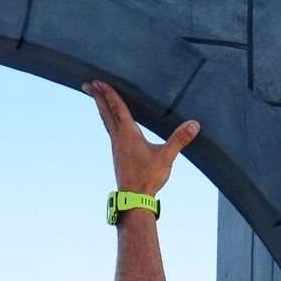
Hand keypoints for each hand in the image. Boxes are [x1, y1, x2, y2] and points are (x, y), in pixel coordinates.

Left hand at [83, 79, 197, 197]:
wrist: (134, 199)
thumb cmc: (147, 178)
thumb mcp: (166, 157)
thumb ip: (179, 139)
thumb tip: (194, 125)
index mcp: (128, 134)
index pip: (117, 108)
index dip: (109, 94)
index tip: (98, 81)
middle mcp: (118, 138)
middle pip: (105, 113)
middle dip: (97, 97)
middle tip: (86, 85)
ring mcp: (116, 148)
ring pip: (106, 123)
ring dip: (101, 109)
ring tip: (97, 100)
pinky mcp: (118, 156)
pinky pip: (111, 133)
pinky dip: (108, 122)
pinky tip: (113, 126)